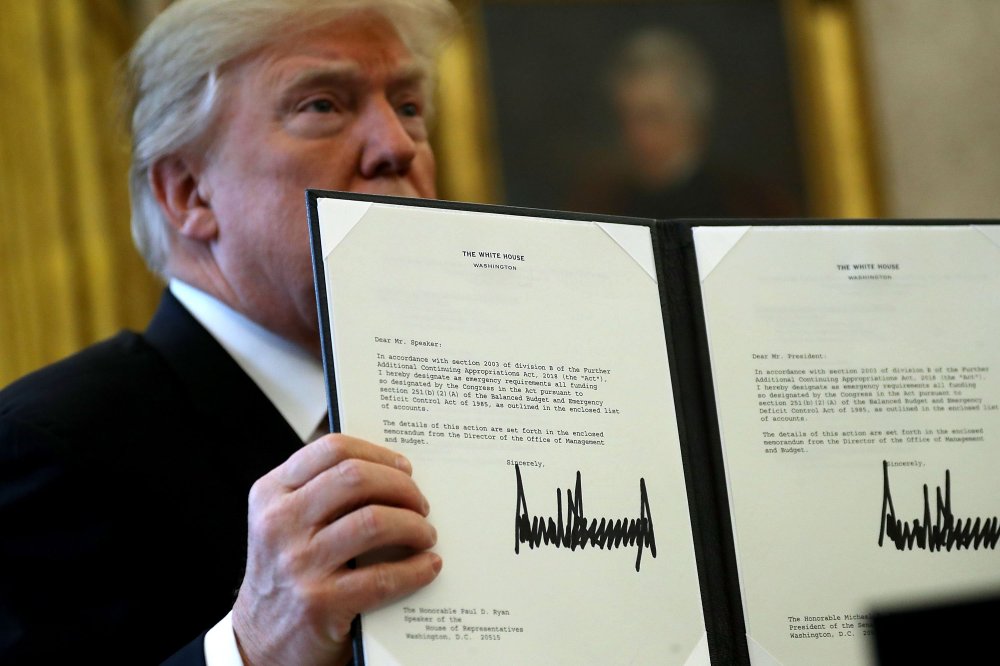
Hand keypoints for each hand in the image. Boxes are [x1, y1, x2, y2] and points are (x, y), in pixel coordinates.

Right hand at [231, 434, 440, 664]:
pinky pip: (383, 577)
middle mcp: (279, 523)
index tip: (404, 467)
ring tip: (425, 534)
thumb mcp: (285, 523)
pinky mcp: (319, 603)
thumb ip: (321, 493)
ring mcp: (298, 563)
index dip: (378, 453)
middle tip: (420, 502)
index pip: (332, 449)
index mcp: (271, 493)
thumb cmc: (286, 573)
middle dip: (401, 486)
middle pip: (356, 478)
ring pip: (374, 521)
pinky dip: (415, 569)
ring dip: (413, 525)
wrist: (259, 642)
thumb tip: (392, 472)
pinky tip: (427, 566)